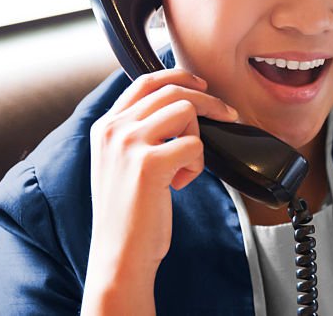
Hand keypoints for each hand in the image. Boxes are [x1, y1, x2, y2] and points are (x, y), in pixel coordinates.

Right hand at [81, 68, 237, 314]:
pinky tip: (181, 183)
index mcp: (105, 126)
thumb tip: (180, 108)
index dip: (178, 76)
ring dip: (198, 137)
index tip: (201, 86)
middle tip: (227, 115)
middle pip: (171, 90)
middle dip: (207, 100)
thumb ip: (138, 133)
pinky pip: (194, 144)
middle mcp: (113, 129)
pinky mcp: (149, 163)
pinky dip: (197, 164)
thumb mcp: (120, 163)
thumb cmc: (128, 213)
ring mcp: (129, 144)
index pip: (145, 81)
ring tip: (187, 165)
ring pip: (186, 110)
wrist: (119, 255)